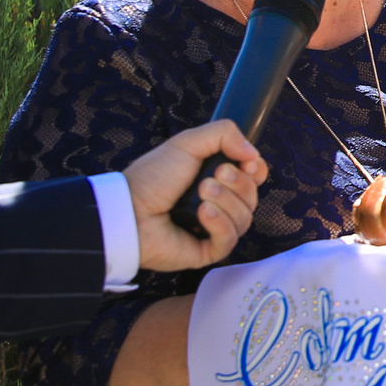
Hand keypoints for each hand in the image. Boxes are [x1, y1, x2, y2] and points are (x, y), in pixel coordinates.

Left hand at [125, 120, 267, 270]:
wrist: (128, 211)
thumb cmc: (153, 177)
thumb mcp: (187, 143)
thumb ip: (224, 134)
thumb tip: (253, 153)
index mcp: (216, 178)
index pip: (253, 178)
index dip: (256, 171)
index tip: (248, 163)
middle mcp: (219, 204)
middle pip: (252, 196)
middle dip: (238, 184)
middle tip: (211, 177)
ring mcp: (214, 229)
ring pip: (244, 218)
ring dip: (226, 202)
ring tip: (201, 194)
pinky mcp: (208, 251)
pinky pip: (230, 240)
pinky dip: (220, 224)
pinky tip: (203, 214)